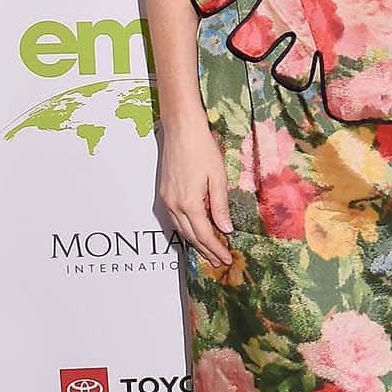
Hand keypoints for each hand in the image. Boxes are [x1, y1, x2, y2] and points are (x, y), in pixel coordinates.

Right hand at [159, 119, 234, 266]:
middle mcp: (174, 205)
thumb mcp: (217, 178)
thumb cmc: (202, 149)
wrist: (181, 129)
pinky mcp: (164, 193)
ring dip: (195, 243)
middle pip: (191, 236)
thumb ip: (220, 206)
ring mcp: (166, 199)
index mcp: (189, 203)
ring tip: (209, 252)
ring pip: (181, 229)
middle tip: (219, 262)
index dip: (216, 249)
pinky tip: (195, 233)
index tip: (227, 259)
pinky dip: (186, 230)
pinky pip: (175, 219)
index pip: (205, 235)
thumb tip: (226, 229)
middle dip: (206, 251)